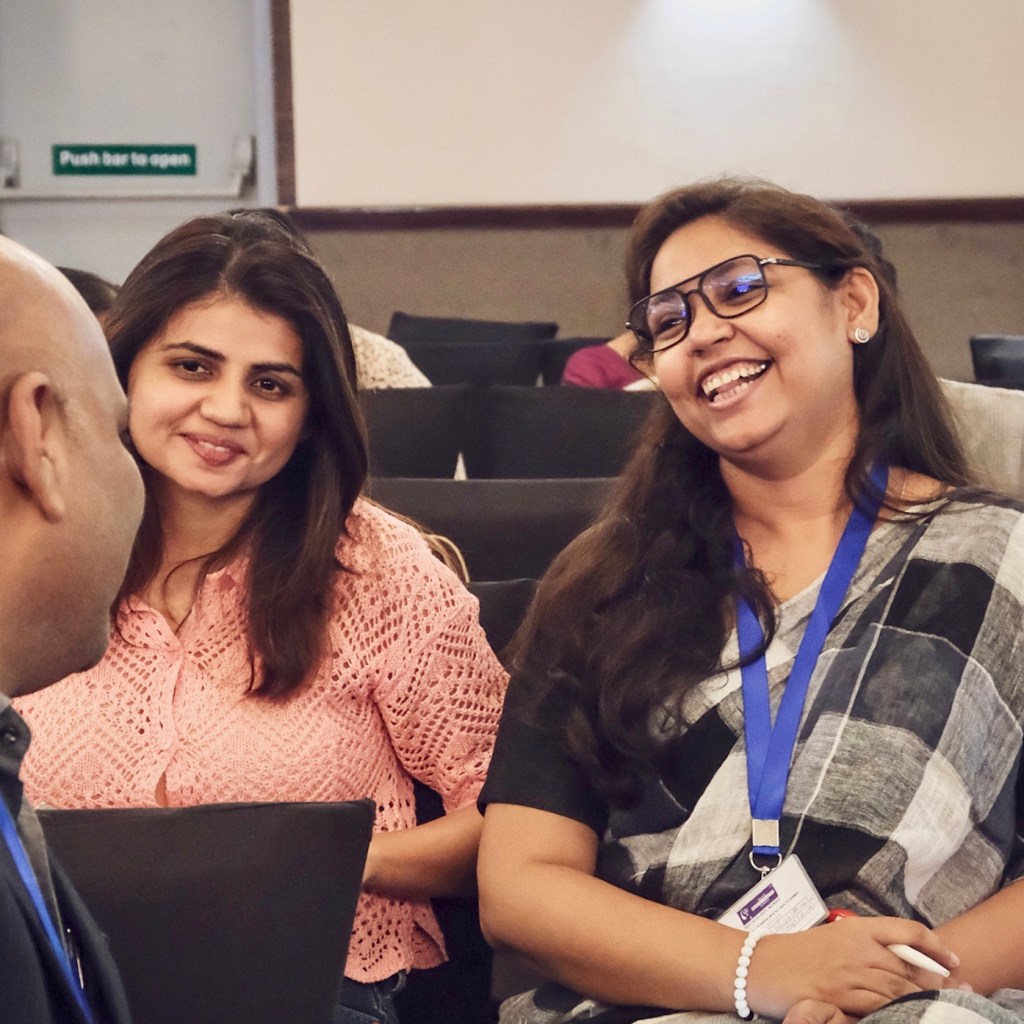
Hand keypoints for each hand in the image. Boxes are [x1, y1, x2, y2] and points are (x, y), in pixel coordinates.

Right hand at [747, 917, 958, 1018]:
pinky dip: (898, 1015)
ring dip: (925, 1002)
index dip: (936, 946)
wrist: (760, 966)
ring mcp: (850, 975)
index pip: (908, 931)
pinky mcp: (840, 1000)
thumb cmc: (796, 952)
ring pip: (901, 991)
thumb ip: (866, 946)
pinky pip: (880, 1010)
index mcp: (856, 929)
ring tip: (943, 1010)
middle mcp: (857, 949)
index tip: (954, 961)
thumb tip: (902, 962)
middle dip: (940, 983)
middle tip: (960, 993)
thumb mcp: (833, 939)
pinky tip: (907, 1018)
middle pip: (912, 967)